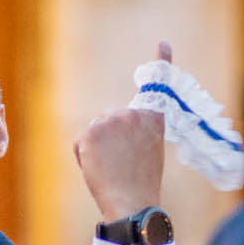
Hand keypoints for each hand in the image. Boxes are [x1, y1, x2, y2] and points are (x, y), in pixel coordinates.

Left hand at [73, 40, 169, 221]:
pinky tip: (98, 169)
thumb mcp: (149, 151)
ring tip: (111, 168)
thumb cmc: (141, 183)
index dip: (161, 60)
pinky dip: (83, 157)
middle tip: (121, 163)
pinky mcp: (91, 131)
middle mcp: (132, 113)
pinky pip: (80, 143)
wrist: (132, 201)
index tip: (163, 42)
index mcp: (152, 118)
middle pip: (110, 119)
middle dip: (110, 138)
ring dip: (96, 148)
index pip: (157, 85)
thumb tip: (116, 129)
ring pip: (95, 131)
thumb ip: (136, 132)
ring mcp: (110, 120)